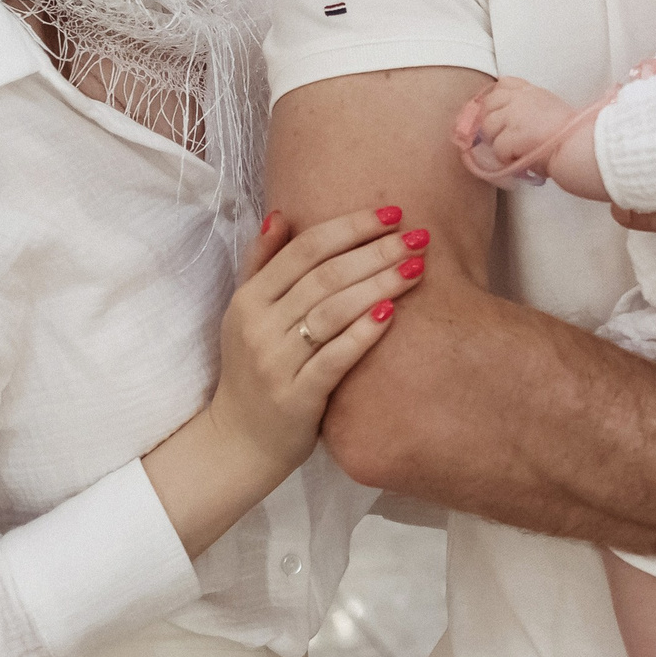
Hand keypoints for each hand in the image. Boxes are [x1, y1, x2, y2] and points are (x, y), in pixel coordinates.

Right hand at [208, 206, 428, 476]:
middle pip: (324, 275)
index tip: (390, 214)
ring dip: (378, 284)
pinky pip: (334, 359)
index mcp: (248, 299)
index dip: (349, 227)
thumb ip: (261, 263)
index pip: (303, 249)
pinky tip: (392, 314)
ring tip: (417, 268)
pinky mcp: (296, 398)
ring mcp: (276, 363)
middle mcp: (259, 326)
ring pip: (333, 311)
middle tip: (418, 236)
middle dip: (375, 251)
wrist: (237, 442)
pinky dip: (363, 333)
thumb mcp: (245, 314)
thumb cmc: (253, 370)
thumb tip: (282, 213)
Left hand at [455, 78, 578, 182]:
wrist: (578, 148)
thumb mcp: (550, 109)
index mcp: (532, 92)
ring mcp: (515, 114)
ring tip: (513, 151)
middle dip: (492, 122)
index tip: (502, 115)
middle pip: (489, 103)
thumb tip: (510, 124)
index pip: (504, 83)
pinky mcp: (512, 134)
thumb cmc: (570, 136)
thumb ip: (530, 109)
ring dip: (497, 141)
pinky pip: (497, 147)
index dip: (498, 100)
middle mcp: (521, 98)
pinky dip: (505, 158)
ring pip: (488, 126)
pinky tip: (519, 160)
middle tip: (503, 138)